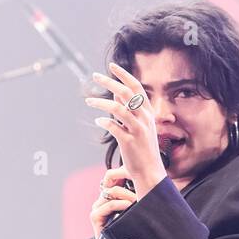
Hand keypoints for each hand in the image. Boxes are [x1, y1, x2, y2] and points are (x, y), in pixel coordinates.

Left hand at [85, 62, 168, 197]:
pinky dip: (104, 122)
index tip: (111, 66)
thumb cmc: (142, 149)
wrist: (150, 172)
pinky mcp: (129, 142)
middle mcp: (144, 118)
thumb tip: (116, 92)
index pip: (136, 87)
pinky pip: (113, 127)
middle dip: (109, 82)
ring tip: (88, 101)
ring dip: (101, 103)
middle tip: (95, 76)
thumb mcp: (139, 126)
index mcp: (147, 112)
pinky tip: (98, 121)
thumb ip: (128, 108)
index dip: (124, 75)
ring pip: (118, 108)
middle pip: (126, 93)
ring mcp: (137, 130)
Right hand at [89, 164, 137, 238]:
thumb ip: (139, 199)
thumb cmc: (131, 234)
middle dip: (129, 185)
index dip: (126, 175)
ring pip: (112, 192)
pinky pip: (109, 205)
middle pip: (114, 183)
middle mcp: (103, 200)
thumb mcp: (137, 213)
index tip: (141, 177)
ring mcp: (98, 207)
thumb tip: (151, 185)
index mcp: (112, 197)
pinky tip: (130, 206)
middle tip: (141, 191)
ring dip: (127, 195)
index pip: (116, 179)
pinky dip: (120, 204)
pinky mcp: (95, 216)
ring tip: (138, 200)